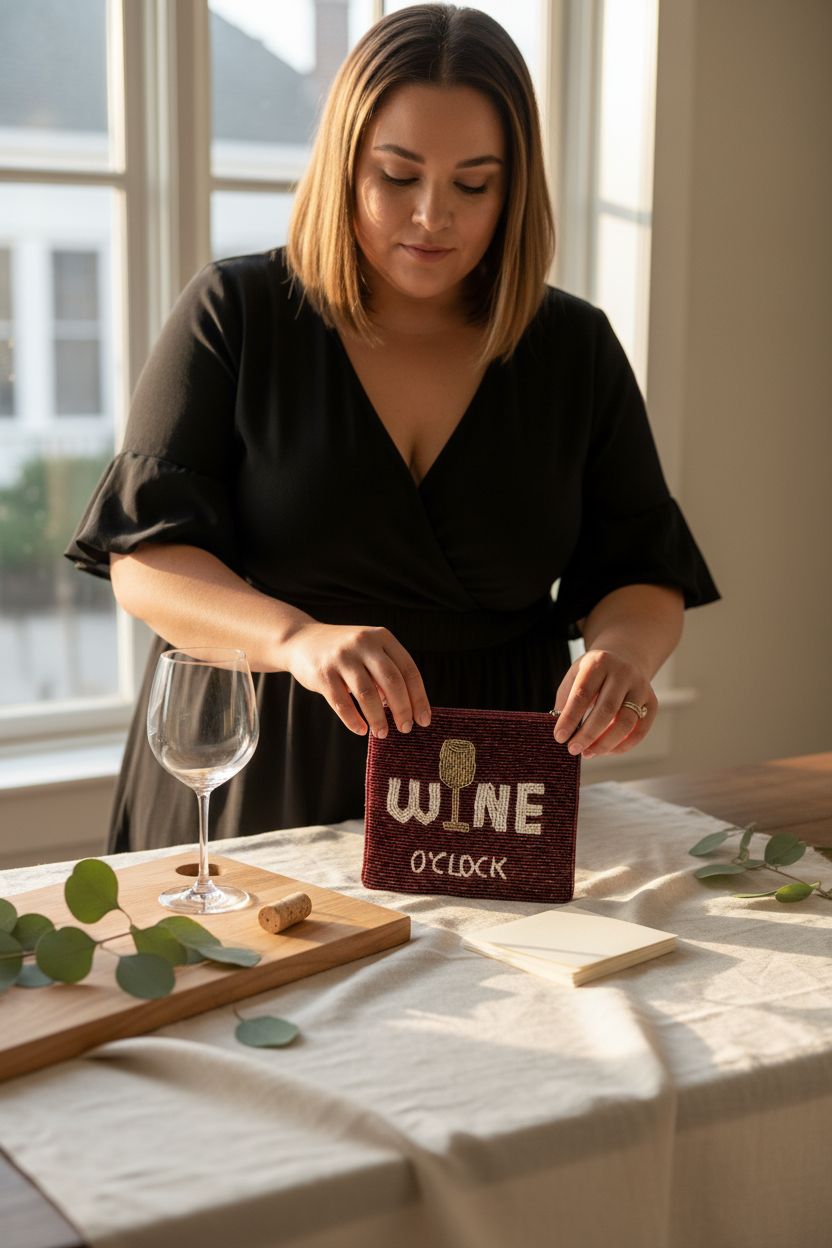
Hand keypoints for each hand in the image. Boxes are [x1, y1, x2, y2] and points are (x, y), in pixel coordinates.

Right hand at [280, 622, 430, 737]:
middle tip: (406, 729)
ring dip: (378, 718)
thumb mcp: (369, 651)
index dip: (418, 697)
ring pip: (367, 694)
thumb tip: (407, 708)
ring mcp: (342, 657)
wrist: (301, 640)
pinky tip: (361, 730)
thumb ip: (387, 673)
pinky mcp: (323, 673)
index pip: (409, 670)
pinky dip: (353, 720)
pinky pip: (341, 702)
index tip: (424, 720)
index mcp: (382, 637)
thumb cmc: (344, 652)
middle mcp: (364, 643)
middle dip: (402, 709)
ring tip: (382, 733)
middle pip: (392, 681)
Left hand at [552, 648, 655, 758]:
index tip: (559, 737)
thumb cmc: (593, 673)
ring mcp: (641, 687)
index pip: (583, 694)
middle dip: (588, 734)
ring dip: (605, 743)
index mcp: (599, 663)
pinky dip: (623, 745)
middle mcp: (623, 672)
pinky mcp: (652, 702)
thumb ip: (566, 700)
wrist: (625, 658)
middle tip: (573, 749)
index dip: (570, 718)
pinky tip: (607, 750)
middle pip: (606, 710)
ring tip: (588, 753)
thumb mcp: (575, 676)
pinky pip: (640, 730)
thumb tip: (562, 732)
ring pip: (626, 722)